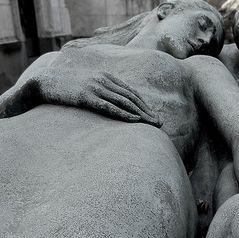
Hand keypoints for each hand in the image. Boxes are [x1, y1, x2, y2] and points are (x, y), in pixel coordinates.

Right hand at [34, 67, 160, 125]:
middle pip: (132, 97)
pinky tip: (135, 121)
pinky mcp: (87, 97)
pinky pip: (109, 106)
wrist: (44, 82)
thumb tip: (115, 103)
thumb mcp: (88, 85)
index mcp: (106, 77)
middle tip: (160, 123)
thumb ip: (103, 91)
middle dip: (148, 111)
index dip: (145, 105)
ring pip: (124, 102)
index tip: (154, 116)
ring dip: (141, 114)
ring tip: (152, 124)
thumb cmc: (67, 87)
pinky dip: (124, 114)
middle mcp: (104, 80)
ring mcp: (96, 88)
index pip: (131, 92)